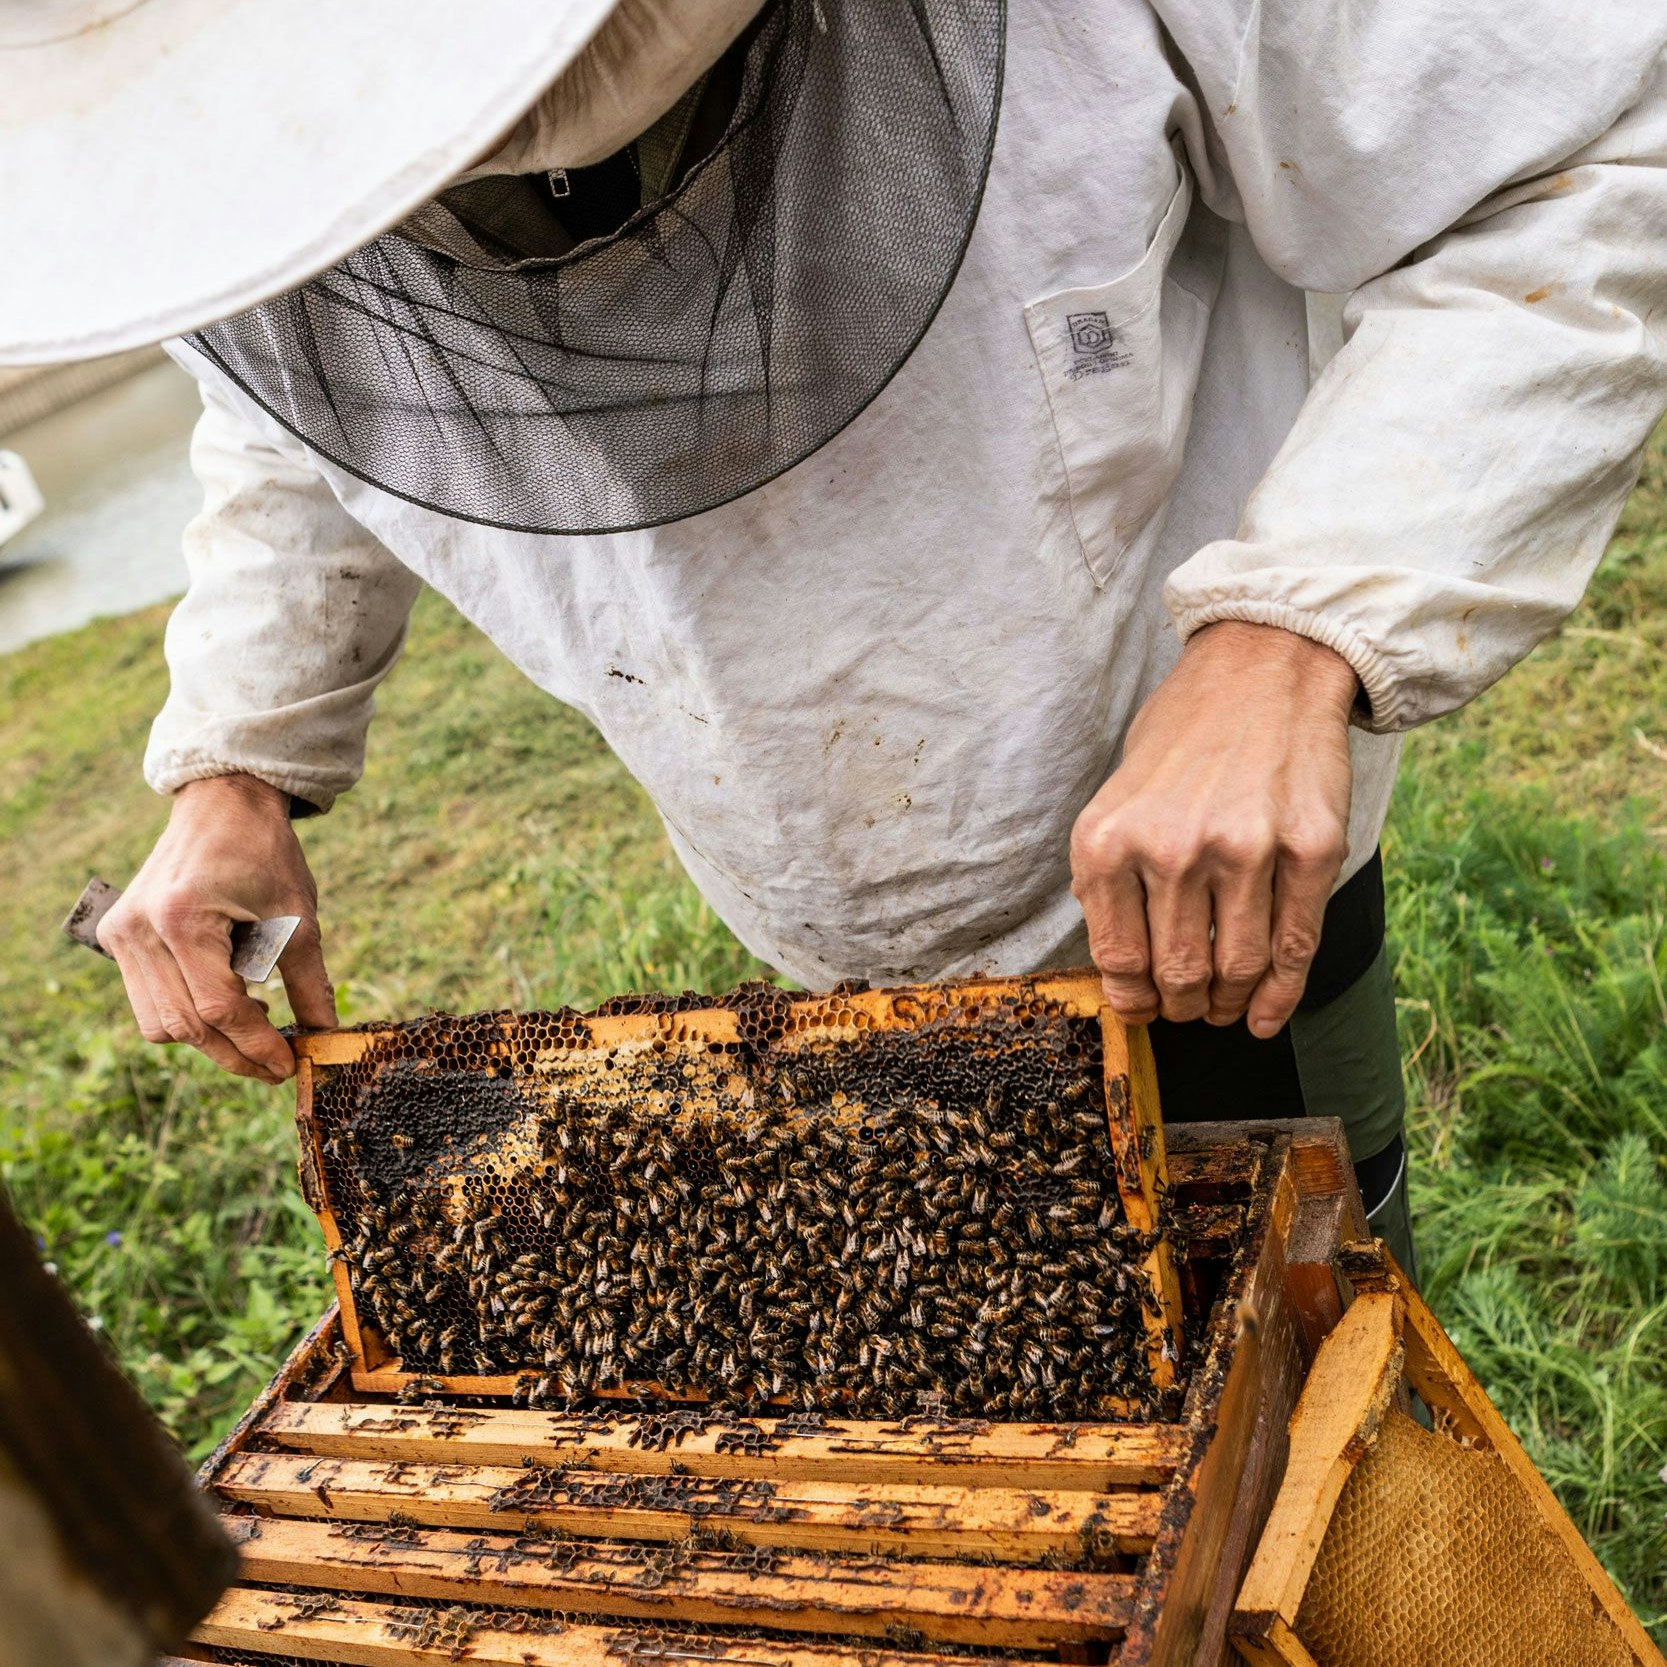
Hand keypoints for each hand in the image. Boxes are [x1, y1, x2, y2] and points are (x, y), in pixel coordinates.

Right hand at [97, 775, 335, 1081]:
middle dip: (234, 1054)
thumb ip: (310, 982)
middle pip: (185, 1025)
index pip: (219, 1008)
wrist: (222, 803)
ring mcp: (121, 933)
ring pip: (159, 1023)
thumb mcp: (299, 917)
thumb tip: (325, 1037)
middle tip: (275, 1067)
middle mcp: (140, 929)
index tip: (288, 1065)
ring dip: (208, 1039)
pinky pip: (147, 1000)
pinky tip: (227, 1000)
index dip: (256, 1045)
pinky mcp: (118, 935)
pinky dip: (185, 1014)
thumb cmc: (265, 853)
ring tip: (256, 1026)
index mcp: (184, 918)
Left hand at [1071, 622, 1357, 1037]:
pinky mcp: (1309, 850)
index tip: (1144, 1006)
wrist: (1263, 669)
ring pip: (1236, 969)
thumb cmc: (1183, 737)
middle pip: (1177, 974)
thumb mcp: (1116, 799)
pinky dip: (1278, 997)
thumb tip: (1121, 971)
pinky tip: (1262, 1015)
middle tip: (1188, 1008)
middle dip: (1182, 1006)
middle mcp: (1171, 849)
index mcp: (1109, 840)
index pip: (1118, 959)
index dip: (1133, 998)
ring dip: (1227, 1004)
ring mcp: (1245, 850)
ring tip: (1221, 1007)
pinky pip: (1294, 947)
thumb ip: (1110, 878)